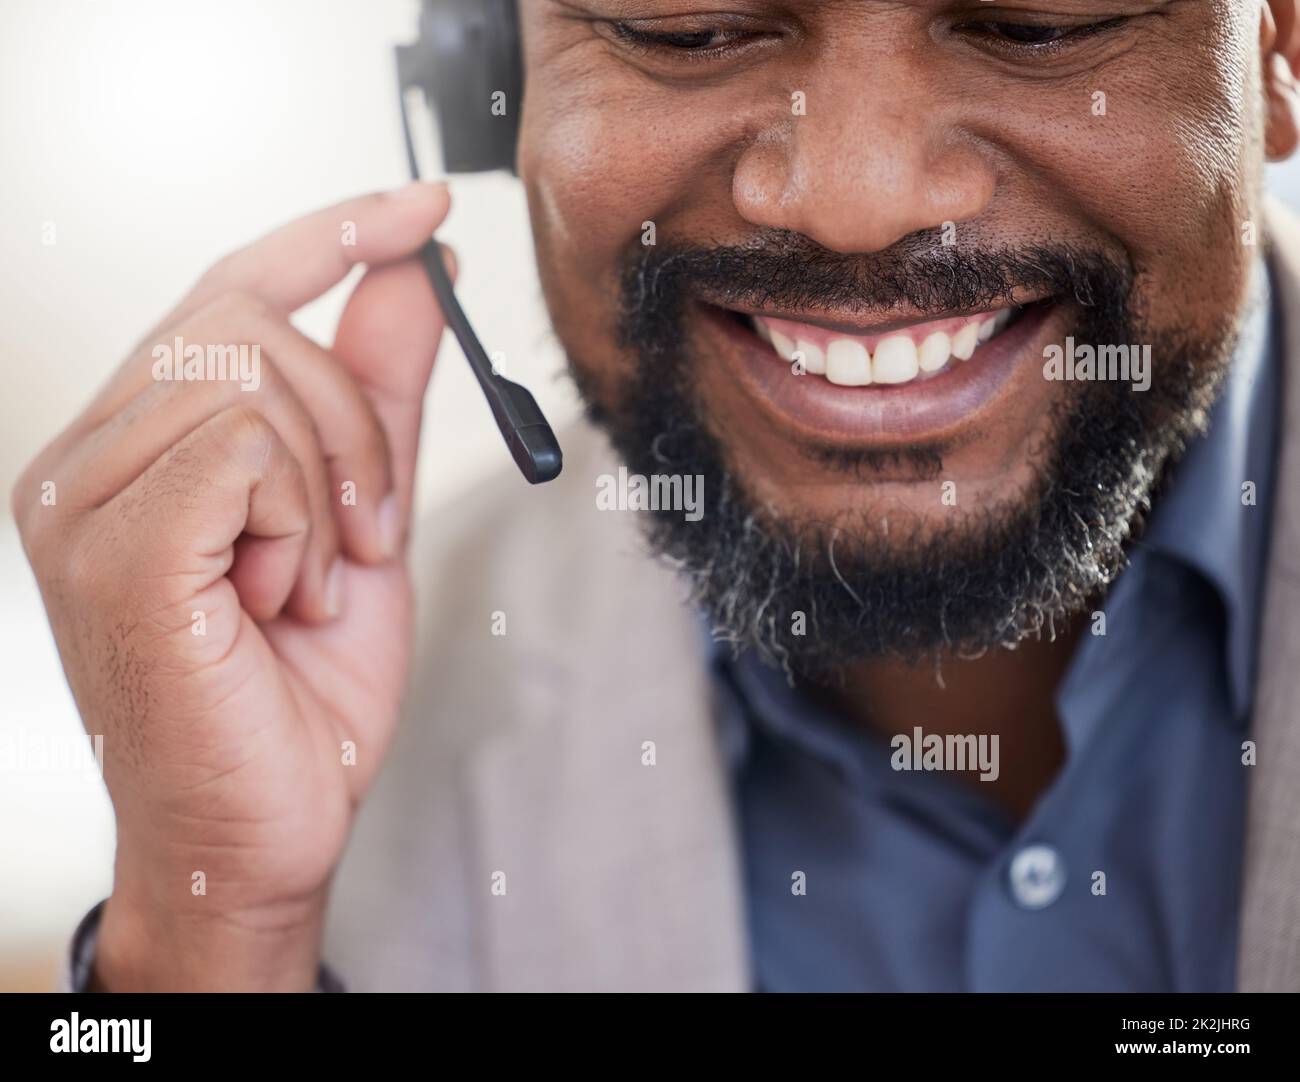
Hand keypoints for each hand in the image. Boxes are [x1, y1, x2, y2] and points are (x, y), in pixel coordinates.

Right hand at [11, 183, 451, 989]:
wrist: (269, 829)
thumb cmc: (302, 689)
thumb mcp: (365, 515)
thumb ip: (380, 391)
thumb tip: (415, 272)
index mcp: (139, 445)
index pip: (226, 291)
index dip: (329, 235)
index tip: (421, 209)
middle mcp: (85, 458)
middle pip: (245, 320)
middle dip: (353, 418)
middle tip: (375, 530)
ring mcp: (81, 503)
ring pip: (247, 378)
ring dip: (333, 482)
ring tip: (323, 580)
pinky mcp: (114, 550)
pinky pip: (240, 445)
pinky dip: (302, 514)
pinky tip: (289, 591)